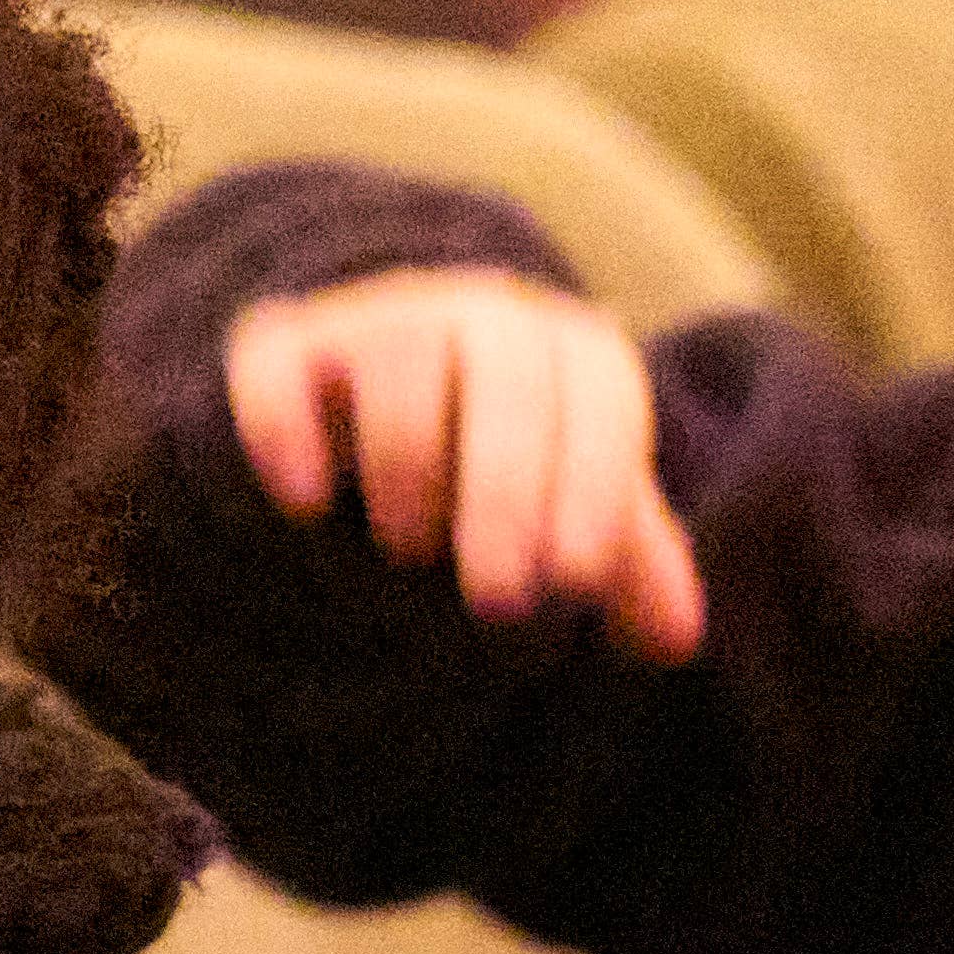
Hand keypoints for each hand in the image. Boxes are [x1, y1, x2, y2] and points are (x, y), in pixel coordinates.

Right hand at [220, 269, 711, 659]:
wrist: (380, 403)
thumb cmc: (501, 469)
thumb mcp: (571, 510)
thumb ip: (628, 567)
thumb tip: (674, 636)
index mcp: (569, 353)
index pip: (601, 398)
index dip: (595, 488)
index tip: (576, 581)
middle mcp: (480, 317)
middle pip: (507, 378)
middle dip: (507, 495)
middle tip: (501, 603)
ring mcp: (376, 321)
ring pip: (399, 358)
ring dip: (409, 465)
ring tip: (408, 545)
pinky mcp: (282, 349)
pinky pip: (279, 370)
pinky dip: (288, 435)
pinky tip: (307, 503)